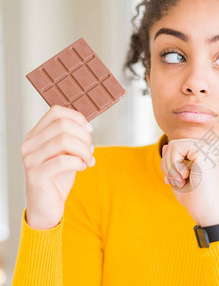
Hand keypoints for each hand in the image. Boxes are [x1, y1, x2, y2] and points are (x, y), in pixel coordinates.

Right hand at [20, 105, 94, 229]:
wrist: (47, 205)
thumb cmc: (57, 177)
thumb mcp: (66, 152)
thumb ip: (71, 138)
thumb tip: (87, 127)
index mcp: (35, 135)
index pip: (56, 112)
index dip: (77, 118)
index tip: (89, 131)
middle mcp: (29, 144)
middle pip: (63, 125)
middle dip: (84, 137)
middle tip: (90, 150)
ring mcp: (30, 160)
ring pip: (65, 140)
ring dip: (84, 150)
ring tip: (88, 160)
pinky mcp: (36, 175)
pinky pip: (63, 160)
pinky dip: (79, 162)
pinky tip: (82, 168)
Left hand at [160, 138, 218, 226]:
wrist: (208, 213)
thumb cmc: (196, 199)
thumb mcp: (180, 177)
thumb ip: (174, 161)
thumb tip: (166, 146)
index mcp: (209, 152)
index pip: (179, 147)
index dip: (171, 165)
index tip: (177, 182)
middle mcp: (212, 146)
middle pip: (175, 144)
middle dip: (168, 166)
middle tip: (180, 183)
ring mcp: (209, 146)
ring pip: (173, 145)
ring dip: (170, 167)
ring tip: (183, 181)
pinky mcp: (204, 150)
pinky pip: (176, 148)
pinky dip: (173, 166)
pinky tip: (186, 177)